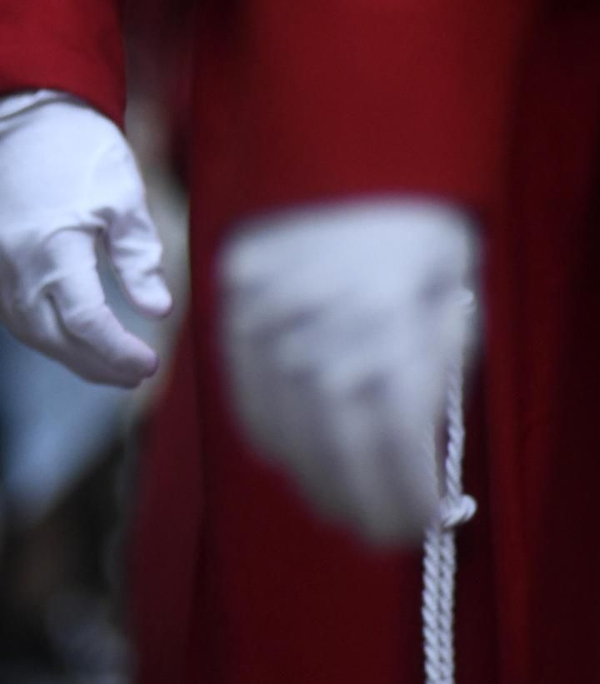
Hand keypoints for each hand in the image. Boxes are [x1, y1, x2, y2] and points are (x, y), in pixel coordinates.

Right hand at [0, 91, 170, 385]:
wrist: (15, 112)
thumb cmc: (77, 148)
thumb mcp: (123, 196)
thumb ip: (138, 257)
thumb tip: (157, 309)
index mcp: (54, 244)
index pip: (87, 323)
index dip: (118, 352)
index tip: (149, 363)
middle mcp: (14, 262)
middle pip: (54, 338)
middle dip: (96, 364)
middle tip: (133, 374)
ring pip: (27, 331)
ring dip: (67, 354)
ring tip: (105, 363)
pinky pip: (8, 312)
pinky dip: (39, 331)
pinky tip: (67, 335)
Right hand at [220, 198, 479, 543]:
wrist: (346, 151)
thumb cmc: (415, 227)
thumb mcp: (450, 297)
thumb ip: (432, 372)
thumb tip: (418, 447)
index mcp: (387, 328)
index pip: (392, 442)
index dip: (402, 494)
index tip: (418, 524)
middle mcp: (320, 330)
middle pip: (335, 448)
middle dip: (358, 500)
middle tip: (376, 533)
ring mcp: (268, 320)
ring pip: (284, 429)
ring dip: (311, 479)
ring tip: (335, 505)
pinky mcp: (234, 306)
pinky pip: (244, 392)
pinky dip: (265, 433)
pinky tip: (289, 454)